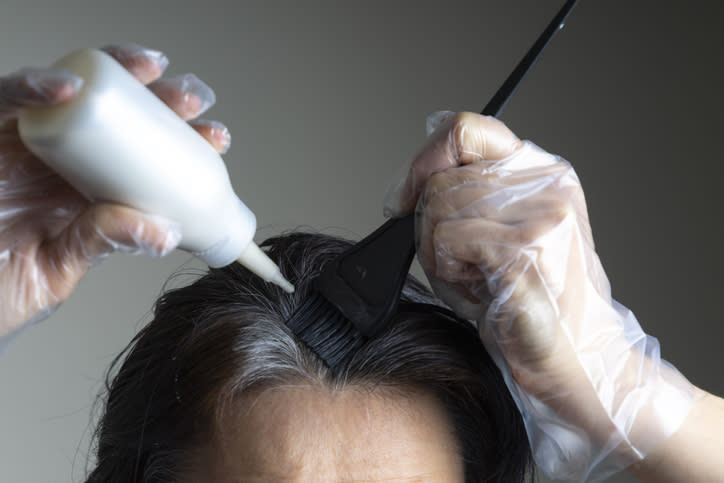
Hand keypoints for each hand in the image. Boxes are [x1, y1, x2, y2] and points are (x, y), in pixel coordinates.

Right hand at [0, 43, 231, 338]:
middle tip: (194, 100)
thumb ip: (102, 243)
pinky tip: (68, 86)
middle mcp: (58, 163)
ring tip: (153, 74)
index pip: (139, 155)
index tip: (216, 138)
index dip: (179, 141)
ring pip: (70, 95)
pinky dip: (32, 87)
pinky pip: (2, 104)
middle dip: (159, 101)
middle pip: (114, 116)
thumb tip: (164, 232)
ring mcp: (22, 149)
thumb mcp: (59, 268)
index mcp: (85, 192)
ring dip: (113, 77)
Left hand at [385, 111, 693, 479]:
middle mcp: (546, 181)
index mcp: (539, 170)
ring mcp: (542, 211)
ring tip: (476, 276)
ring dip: (439, 252)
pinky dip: (447, 269)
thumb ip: (460, 197)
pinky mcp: (529, 246)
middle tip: (460, 262)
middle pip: (442, 177)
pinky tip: (479, 287)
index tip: (407, 196)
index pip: (466, 128)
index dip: (425, 159)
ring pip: (439, 207)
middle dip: (429, 226)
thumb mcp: (490, 235)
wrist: (576, 358)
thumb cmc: (526, 302)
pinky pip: (448, 238)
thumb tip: (410, 183)